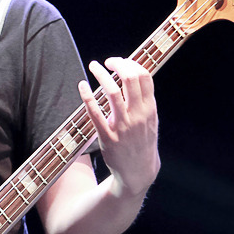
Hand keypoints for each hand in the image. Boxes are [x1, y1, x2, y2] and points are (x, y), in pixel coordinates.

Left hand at [79, 57, 159, 197]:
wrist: (139, 172)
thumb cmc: (142, 142)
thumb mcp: (151, 120)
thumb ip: (144, 100)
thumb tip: (133, 75)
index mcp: (150, 109)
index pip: (144, 76)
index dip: (131, 63)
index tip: (120, 61)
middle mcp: (138, 115)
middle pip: (130, 79)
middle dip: (117, 64)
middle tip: (107, 62)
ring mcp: (123, 126)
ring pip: (112, 92)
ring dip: (101, 74)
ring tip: (93, 65)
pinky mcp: (108, 136)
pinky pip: (95, 112)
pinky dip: (87, 96)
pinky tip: (82, 85)